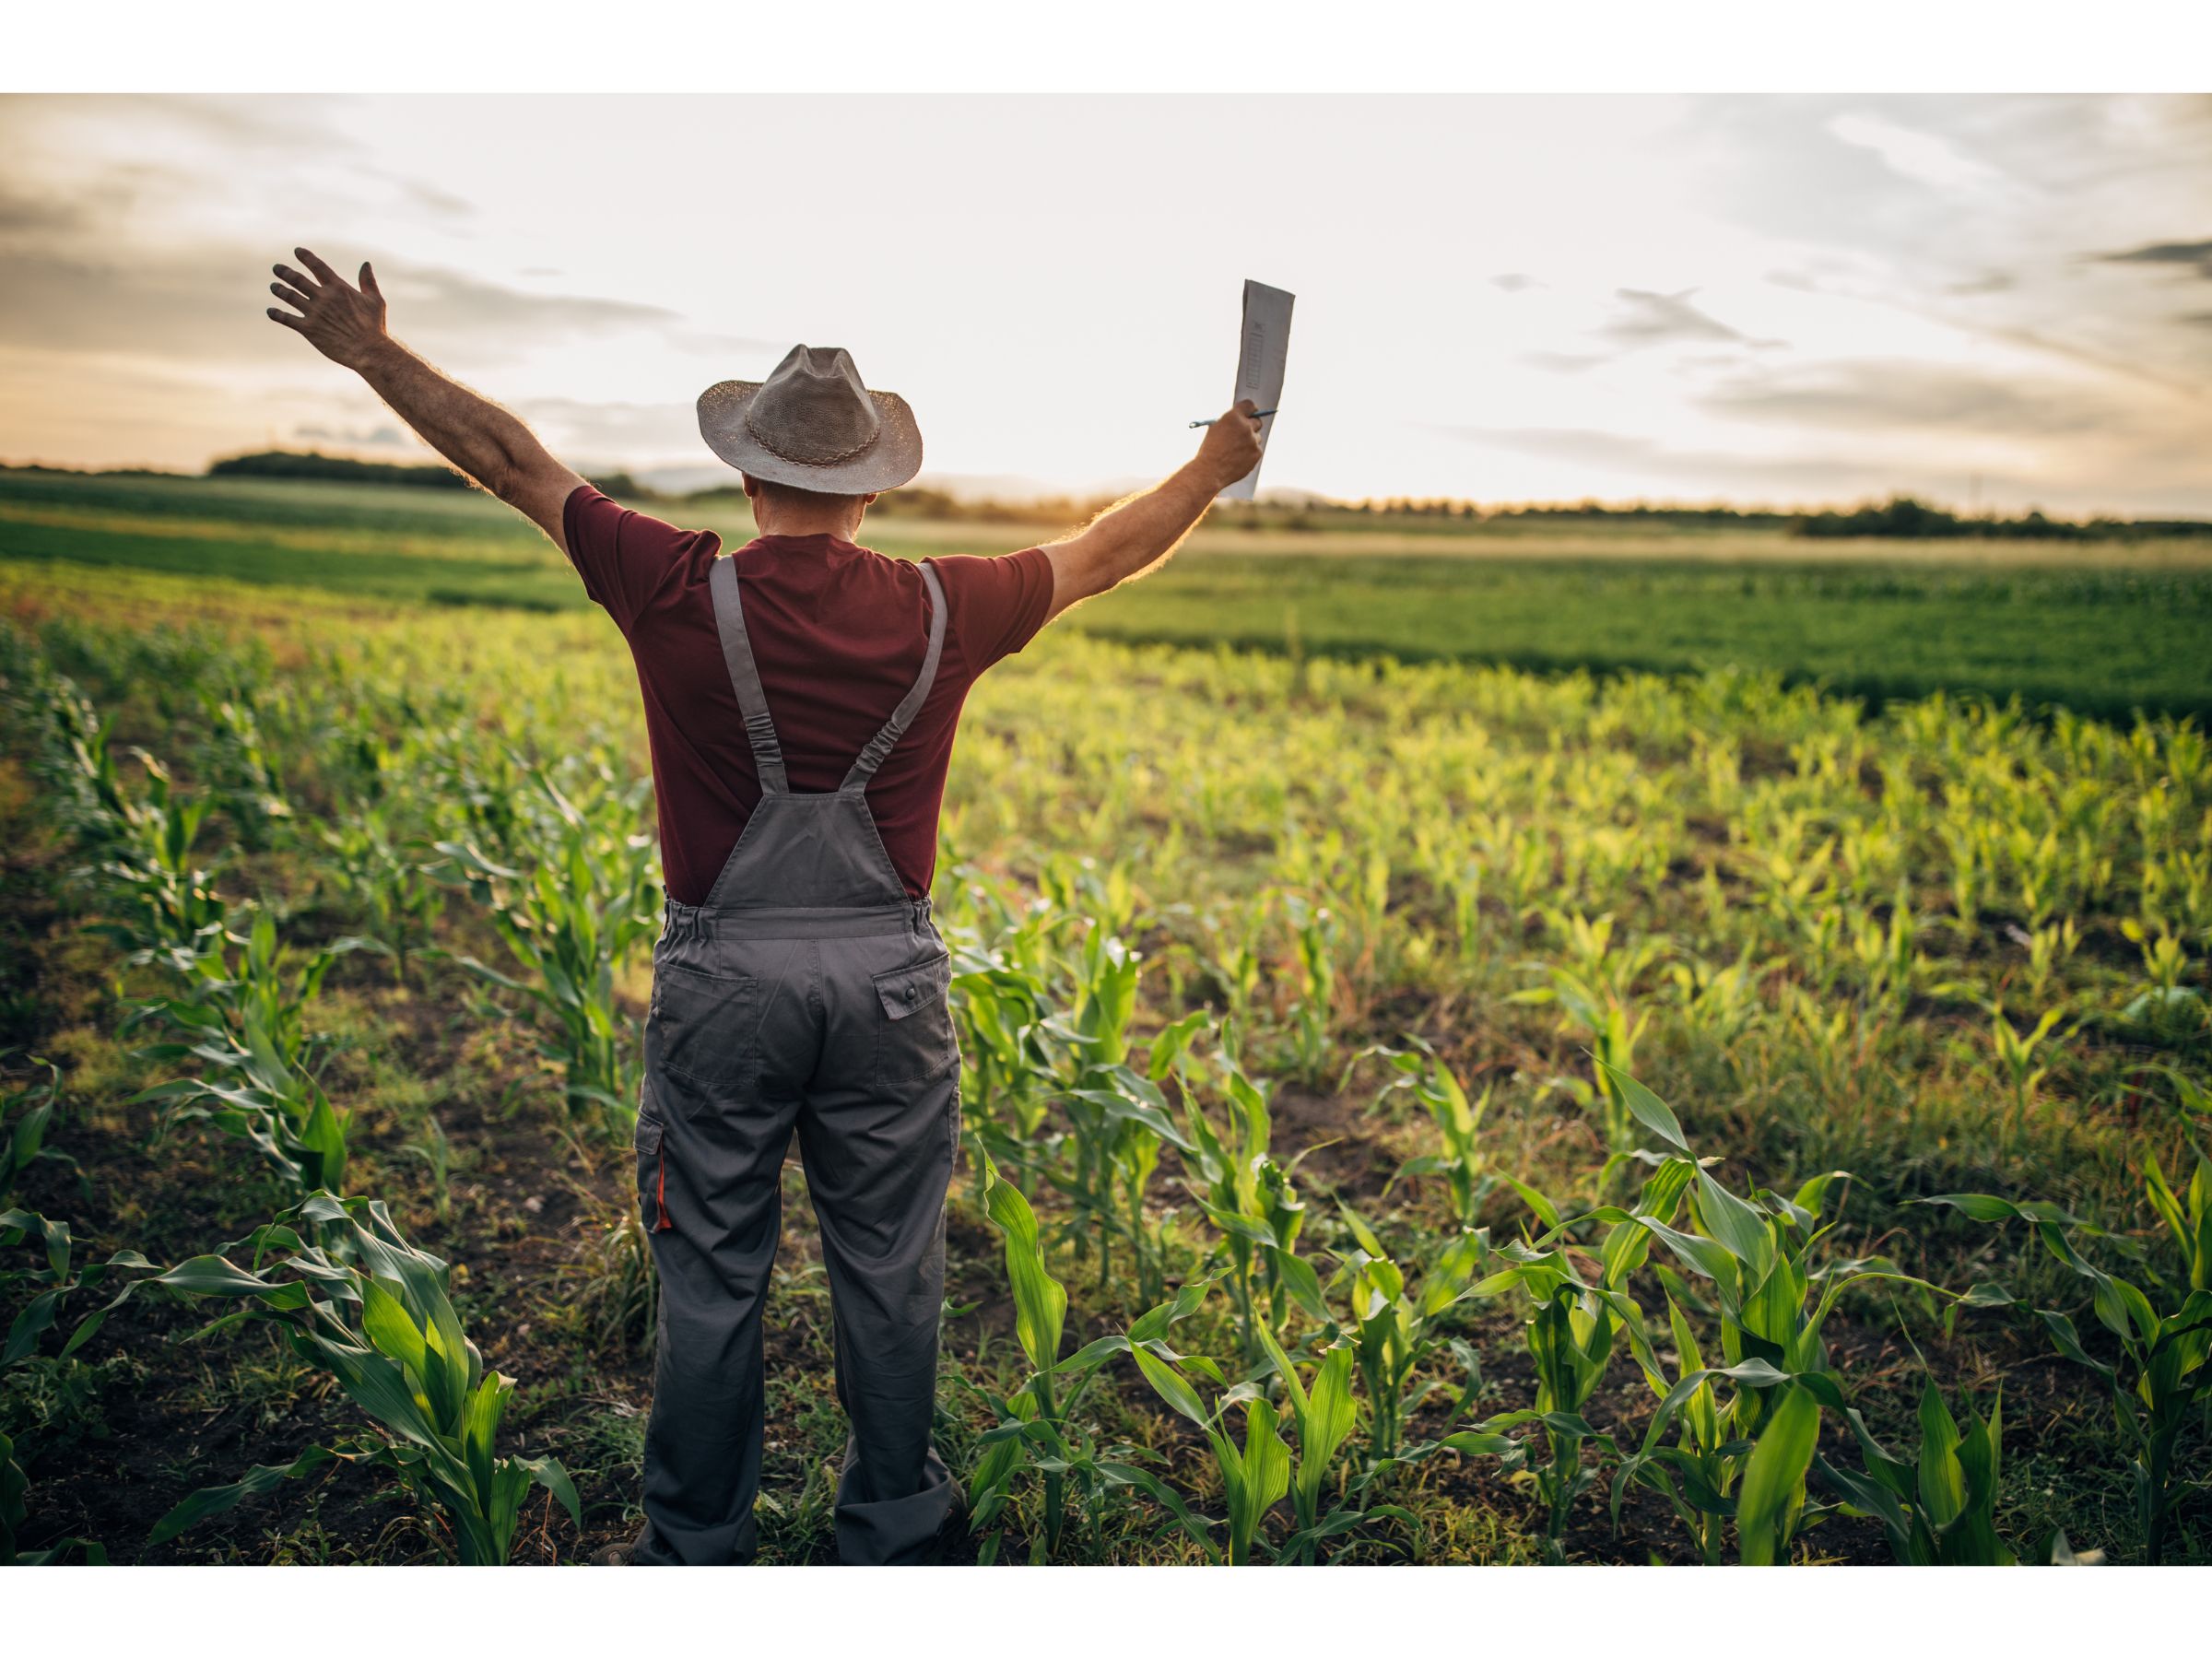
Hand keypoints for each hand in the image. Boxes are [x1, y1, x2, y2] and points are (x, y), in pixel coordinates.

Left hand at [267, 248, 389, 368]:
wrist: (368, 351)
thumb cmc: (374, 326)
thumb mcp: (375, 300)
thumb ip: (368, 281)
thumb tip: (366, 264)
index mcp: (338, 288)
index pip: (317, 266)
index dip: (305, 256)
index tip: (297, 251)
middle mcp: (323, 297)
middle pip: (296, 279)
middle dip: (284, 271)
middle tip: (277, 268)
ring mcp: (314, 312)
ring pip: (288, 296)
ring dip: (278, 289)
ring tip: (273, 286)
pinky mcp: (308, 329)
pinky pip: (286, 318)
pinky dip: (276, 314)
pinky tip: (271, 311)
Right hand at [1194, 398, 1264, 489]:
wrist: (1209, 471)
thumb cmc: (1209, 450)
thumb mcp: (1215, 429)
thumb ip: (1230, 422)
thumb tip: (1242, 419)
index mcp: (1233, 417)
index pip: (1249, 405)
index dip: (1250, 409)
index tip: (1251, 412)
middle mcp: (1245, 427)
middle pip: (1257, 421)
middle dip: (1252, 425)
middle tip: (1247, 431)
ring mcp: (1253, 440)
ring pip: (1257, 437)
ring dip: (1249, 441)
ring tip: (1235, 451)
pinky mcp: (1257, 453)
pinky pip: (1256, 450)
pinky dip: (1250, 453)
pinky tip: (1238, 459)